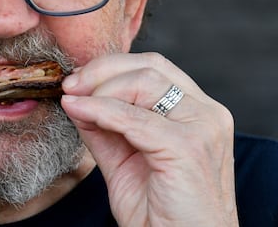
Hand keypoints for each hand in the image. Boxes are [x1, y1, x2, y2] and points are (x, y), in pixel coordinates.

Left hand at [61, 53, 237, 226]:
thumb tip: (75, 97)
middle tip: (70, 85)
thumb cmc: (159, 212)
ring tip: (74, 101)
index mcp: (196, 112)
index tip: (76, 81)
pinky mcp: (189, 148)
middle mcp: (207, 114)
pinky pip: (134, 118)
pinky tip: (79, 111)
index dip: (110, 67)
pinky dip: (100, 110)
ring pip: (144, 84)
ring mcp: (203, 128)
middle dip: (101, 71)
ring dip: (100, 90)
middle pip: (150, 67)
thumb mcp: (123, 159)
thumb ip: (104, 126)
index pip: (153, 68)